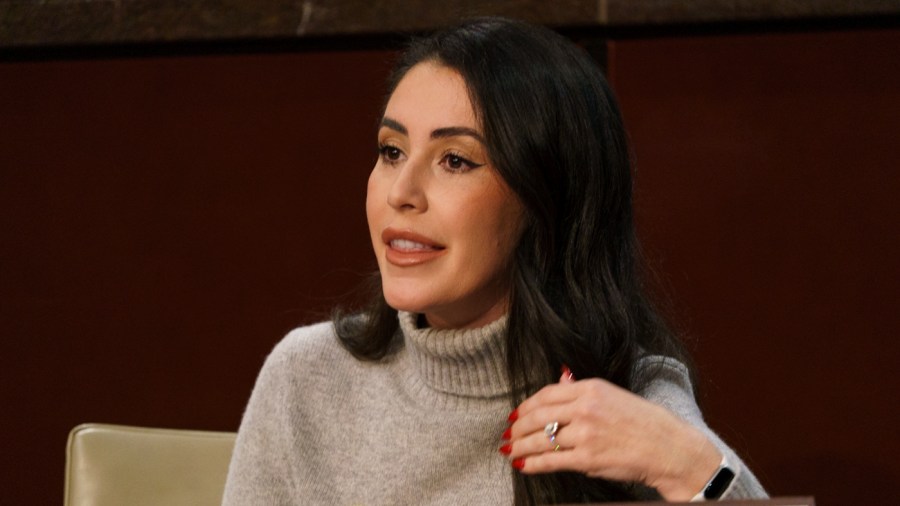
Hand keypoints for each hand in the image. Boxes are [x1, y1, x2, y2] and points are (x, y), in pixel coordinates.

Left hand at [503, 367, 721, 500]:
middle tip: (508, 433)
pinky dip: (532, 464)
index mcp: (592, 388)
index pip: (547, 393)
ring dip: (520, 446)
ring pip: (541, 439)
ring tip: (510, 449)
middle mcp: (586, 408)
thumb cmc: (645, 422)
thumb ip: (583, 390)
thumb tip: (560, 380)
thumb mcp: (614, 395)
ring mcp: (585, 434)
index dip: (527, 405)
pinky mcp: (587, 459)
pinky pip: (551, 461)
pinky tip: (523, 465)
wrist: (669, 448)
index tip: (516, 413)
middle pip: (539, 415)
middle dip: (518, 426)